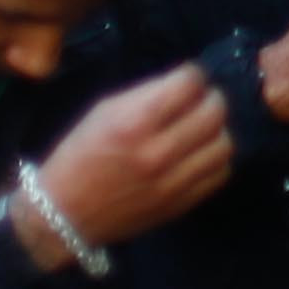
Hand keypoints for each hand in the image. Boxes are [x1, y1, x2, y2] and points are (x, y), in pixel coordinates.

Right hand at [30, 63, 233, 251]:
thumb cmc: (80, 154)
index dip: (192, 74)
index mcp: (135, 123)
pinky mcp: (180, 205)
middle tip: (202, 99)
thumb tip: (185, 82)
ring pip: (223, 144)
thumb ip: (147, 94)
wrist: (65, 214)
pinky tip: (201, 154)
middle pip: (214, 113)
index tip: (189, 77)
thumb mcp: (104, 111)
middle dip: (211, 97)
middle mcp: (158, 152)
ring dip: (217, 129)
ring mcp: (172, 182)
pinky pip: (219, 175)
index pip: (189, 85)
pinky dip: (215, 159)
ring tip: (203, 127)